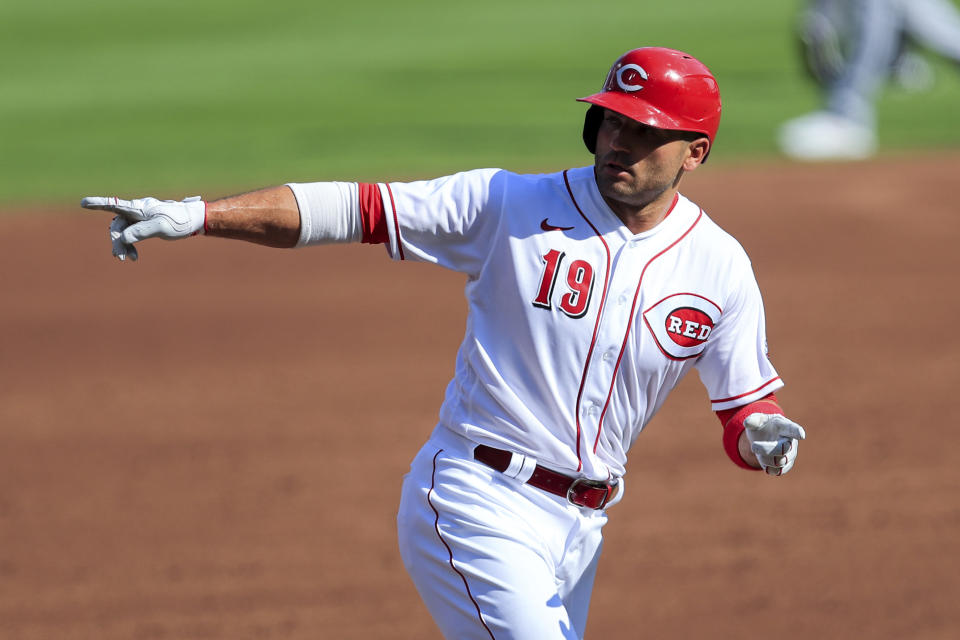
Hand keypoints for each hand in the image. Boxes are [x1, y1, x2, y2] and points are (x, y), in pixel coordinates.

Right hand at [81, 195, 205, 260]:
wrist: (193, 220)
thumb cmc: (179, 221)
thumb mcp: (161, 227)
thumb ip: (141, 231)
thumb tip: (123, 237)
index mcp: (139, 208)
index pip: (116, 205)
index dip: (99, 204)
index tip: (83, 203)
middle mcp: (136, 211)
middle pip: (117, 225)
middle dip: (116, 241)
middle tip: (120, 257)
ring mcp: (139, 219)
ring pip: (122, 232)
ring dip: (123, 246)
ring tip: (128, 259)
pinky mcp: (143, 226)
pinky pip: (130, 236)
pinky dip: (130, 246)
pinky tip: (134, 257)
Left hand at [743, 413, 805, 475]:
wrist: (764, 438)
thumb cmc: (764, 426)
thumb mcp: (757, 420)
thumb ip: (752, 419)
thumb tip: (746, 423)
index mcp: (785, 427)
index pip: (793, 429)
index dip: (797, 432)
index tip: (801, 434)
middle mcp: (791, 442)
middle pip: (783, 449)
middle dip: (766, 449)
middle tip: (753, 446)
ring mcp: (790, 455)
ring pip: (779, 462)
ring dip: (764, 458)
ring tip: (757, 450)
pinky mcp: (785, 466)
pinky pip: (777, 472)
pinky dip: (767, 468)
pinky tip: (763, 459)